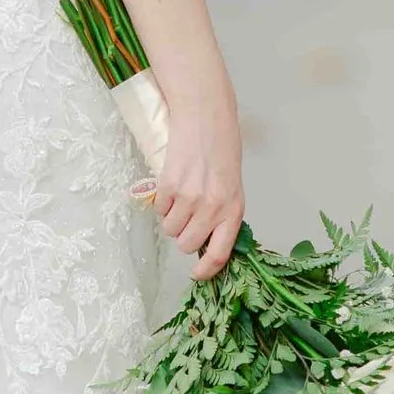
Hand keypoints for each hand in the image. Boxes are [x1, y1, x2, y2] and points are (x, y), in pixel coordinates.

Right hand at [148, 91, 243, 278]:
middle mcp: (213, 208)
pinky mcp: (169, 186)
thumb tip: (206, 241)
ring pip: (170, 230)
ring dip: (172, 218)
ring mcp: (190, 198)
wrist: (205, 118)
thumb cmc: (221, 150)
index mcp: (233, 210)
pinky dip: (162, 202)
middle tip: (188, 217)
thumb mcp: (231, 186)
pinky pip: (159, 210)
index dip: (207, 270)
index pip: (220, 253)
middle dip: (184, 236)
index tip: (197, 275)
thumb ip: (222, 214)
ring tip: (181, 196)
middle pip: (187, 245)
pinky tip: (173, 184)